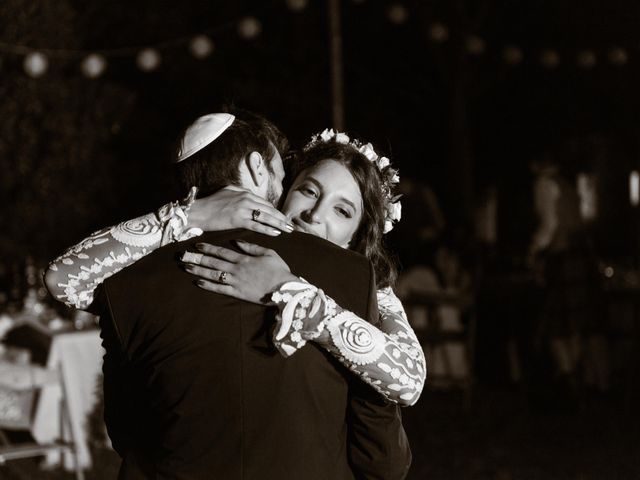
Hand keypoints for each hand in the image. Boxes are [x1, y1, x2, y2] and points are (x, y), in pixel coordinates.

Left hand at [180, 241, 298, 304]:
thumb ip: (252, 247)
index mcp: (244, 259)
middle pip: (213, 262)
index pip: (222, 252)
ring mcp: (236, 282)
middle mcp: (236, 269)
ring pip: (213, 275)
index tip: (197, 245)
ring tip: (187, 267)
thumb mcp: (268, 253)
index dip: (208, 248)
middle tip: (184, 255)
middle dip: (198, 258)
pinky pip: (220, 289)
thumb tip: (237, 242)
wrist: (285, 289)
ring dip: (199, 270)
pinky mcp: (238, 293)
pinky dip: (208, 286)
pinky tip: (198, 282)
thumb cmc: (279, 270)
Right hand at [187, 186, 293, 235]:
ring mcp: (243, 209)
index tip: (284, 217)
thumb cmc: (212, 203)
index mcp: (245, 193)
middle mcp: (246, 199)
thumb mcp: (228, 191)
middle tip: (291, 225)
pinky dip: (267, 229)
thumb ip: (241, 192)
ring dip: (279, 224)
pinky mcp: (238, 220)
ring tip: (288, 230)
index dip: (276, 211)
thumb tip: (252, 194)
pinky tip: (276, 233)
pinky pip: (257, 225)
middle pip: (269, 209)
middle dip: (281, 218)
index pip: (266, 203)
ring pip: (266, 217)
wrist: (198, 211)